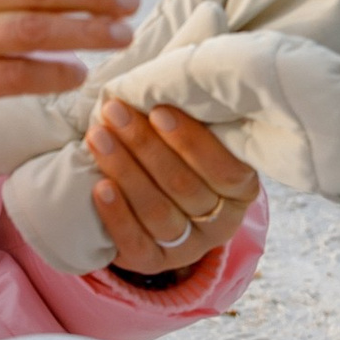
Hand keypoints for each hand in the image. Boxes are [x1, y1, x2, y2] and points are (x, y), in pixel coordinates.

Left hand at [86, 100, 259, 276]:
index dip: (191, 141)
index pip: (225, 170)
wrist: (160, 199)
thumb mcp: (200, 135)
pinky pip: (135, 244)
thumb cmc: (180, 152)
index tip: (157, 108)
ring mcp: (188, 247)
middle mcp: (220, 222)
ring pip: (158, 212)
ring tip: (97, 137)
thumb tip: (170, 76)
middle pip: (183, 187)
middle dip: (145, 146)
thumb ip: (196, 116)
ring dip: (124, 171)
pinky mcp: (154, 263)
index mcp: (241, 190)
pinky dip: (116, 215)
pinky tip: (99, 186)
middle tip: (115, 112)